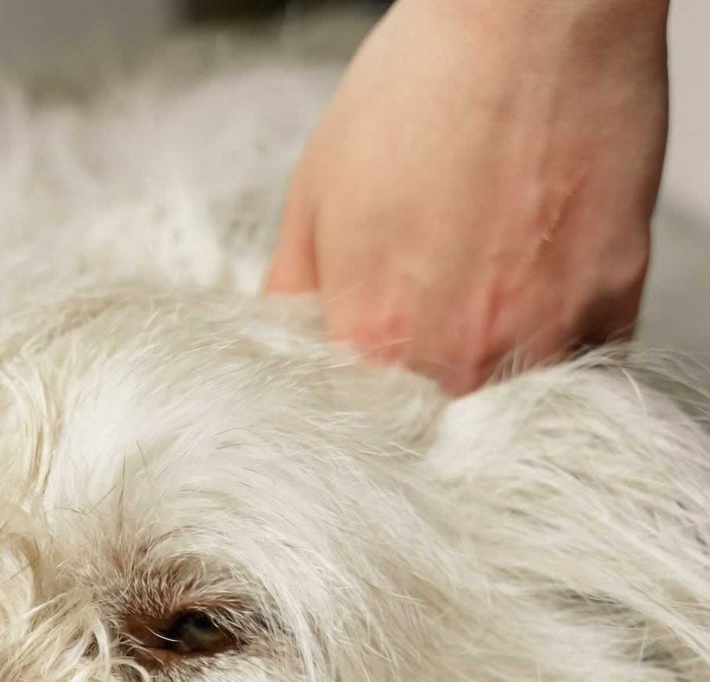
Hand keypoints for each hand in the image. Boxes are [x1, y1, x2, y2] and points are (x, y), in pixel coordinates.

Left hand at [266, 0, 669, 394]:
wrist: (534, 15)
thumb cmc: (419, 91)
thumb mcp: (313, 201)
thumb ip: (289, 297)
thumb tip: (274, 353)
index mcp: (375, 342)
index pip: (349, 433)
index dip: (346, 421)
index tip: (347, 404)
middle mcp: (462, 359)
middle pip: (429, 432)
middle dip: (414, 409)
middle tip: (413, 356)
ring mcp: (545, 336)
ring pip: (507, 410)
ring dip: (486, 384)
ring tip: (473, 319)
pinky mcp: (614, 302)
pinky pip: (580, 366)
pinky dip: (553, 347)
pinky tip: (528, 297)